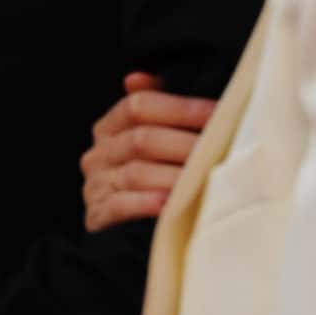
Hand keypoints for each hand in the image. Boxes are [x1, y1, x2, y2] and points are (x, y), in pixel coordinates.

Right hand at [81, 73, 216, 231]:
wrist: (124, 237)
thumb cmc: (151, 179)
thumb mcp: (150, 142)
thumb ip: (153, 112)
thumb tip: (140, 77)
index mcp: (109, 129)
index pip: (137, 106)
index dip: (180, 108)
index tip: (219, 113)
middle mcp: (98, 154)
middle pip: (140, 139)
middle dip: (184, 145)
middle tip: (219, 151)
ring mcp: (95, 185)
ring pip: (135, 173)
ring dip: (173, 176)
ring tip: (203, 180)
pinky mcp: (97, 216)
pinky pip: (120, 206)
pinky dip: (145, 204)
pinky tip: (168, 204)